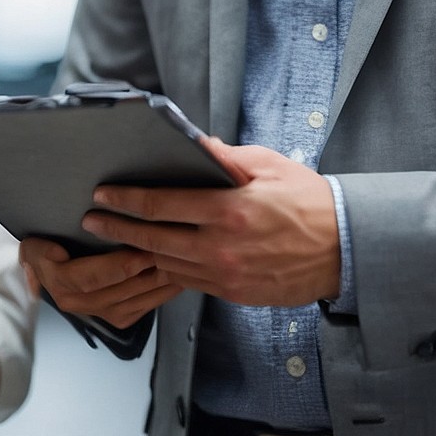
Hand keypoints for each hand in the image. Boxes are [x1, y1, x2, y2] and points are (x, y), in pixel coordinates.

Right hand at [20, 237, 181, 329]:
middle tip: (172, 252)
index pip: (92, 278)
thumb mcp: (32, 247)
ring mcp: (100, 313)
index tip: (142, 248)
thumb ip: (39, 249)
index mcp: (60, 284)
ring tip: (181, 263)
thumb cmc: (45, 251)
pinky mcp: (116, 318)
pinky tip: (178, 279)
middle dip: (148, 272)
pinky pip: (143, 308)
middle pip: (120, 291)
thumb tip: (55, 252)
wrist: (45, 275)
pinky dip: (162, 294)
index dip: (119, 265)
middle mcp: (80, 304)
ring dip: (160, 284)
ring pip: (135, 301)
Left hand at [79, 138, 340, 307]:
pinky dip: (166, 268)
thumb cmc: (308, 202)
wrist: (343, 249)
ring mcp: (226, 274)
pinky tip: (152, 258)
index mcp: (229, 210)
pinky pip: (189, 281)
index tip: (103, 194)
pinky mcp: (233, 292)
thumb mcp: (270, 165)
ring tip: (114, 240)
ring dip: (137, 252)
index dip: (127, 200)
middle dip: (119, 229)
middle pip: (155, 239)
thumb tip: (196, 143)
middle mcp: (222, 246)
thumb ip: (227, 157)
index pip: (163, 204)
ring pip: (168, 264)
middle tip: (93, 220)